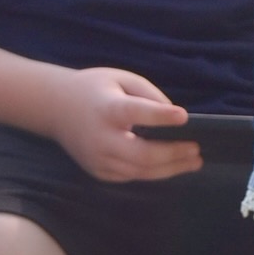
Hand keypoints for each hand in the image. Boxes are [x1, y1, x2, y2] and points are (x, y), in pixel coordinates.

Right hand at [46, 69, 203, 182]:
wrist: (56, 109)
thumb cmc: (95, 89)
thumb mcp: (121, 78)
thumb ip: (148, 95)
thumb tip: (174, 116)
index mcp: (107, 109)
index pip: (136, 113)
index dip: (160, 116)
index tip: (185, 117)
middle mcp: (101, 139)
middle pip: (141, 154)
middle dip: (173, 154)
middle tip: (197, 149)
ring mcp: (98, 160)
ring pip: (139, 171)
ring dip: (169, 168)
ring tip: (194, 161)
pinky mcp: (98, 172)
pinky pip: (131, 176)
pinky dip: (153, 172)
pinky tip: (172, 166)